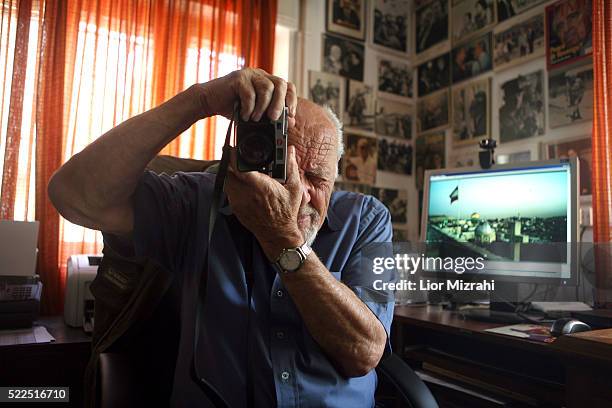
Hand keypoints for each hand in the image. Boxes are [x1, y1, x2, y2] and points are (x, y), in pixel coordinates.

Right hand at [196, 68, 296, 124]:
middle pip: (280, 84)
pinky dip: (249, 107)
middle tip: (274, 118)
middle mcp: (261, 75)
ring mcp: (250, 75)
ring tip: (256, 118)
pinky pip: (250, 92)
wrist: (210, 100)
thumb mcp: (256, 113)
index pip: (287, 86)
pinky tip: (244, 115)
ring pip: (267, 88)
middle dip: (280, 103)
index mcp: (268, 82)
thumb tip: (290, 122)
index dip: (291, 99)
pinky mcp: (238, 78)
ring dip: (262, 107)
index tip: (290, 114)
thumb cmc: (233, 106)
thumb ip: (272, 116)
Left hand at [224, 145, 303, 260]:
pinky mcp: (235, 208)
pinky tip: (242, 183)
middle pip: (229, 172)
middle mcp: (246, 194)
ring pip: (227, 181)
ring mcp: (239, 202)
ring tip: (240, 169)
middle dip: (231, 163)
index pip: (238, 168)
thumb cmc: (287, 212)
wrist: (277, 234)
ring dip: (231, 173)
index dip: (232, 156)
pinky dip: (232, 184)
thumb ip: (291, 167)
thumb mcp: (294, 188)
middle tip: (237, 156)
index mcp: (260, 186)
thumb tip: (290, 150)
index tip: (233, 149)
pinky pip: (229, 191)